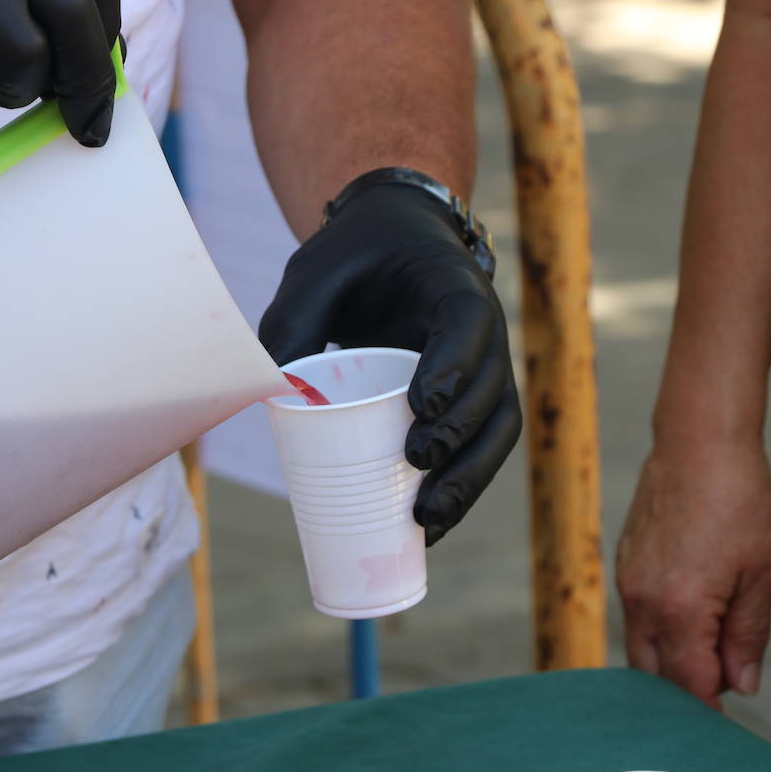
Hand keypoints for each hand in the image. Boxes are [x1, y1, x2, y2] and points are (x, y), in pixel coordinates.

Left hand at [259, 181, 521, 545]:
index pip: (468, 325)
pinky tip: (428, 528)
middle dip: (462, 438)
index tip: (421, 409)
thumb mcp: (314, 273)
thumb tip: (273, 396)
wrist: (387, 243)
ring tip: (426, 521)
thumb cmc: (350, 256)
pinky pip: (480, 448)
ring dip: (470, 480)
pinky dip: (461, 490)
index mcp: (452, 285)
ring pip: (497, 430)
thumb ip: (293, 323)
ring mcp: (484, 369)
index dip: (453, 368)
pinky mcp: (471, 402)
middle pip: (493, 390)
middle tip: (417, 466)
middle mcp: (484, 329)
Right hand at [616, 434, 770, 708]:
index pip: (690, 683)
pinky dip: (659, 629)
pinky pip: (636, 616)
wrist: (697, 443)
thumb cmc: (736, 501)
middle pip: (655, 675)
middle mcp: (643, 601)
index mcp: (680, 608)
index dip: (712, 705)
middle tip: (719, 687)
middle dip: (685, 689)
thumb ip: (748, 635)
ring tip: (709, 651)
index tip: (729, 711)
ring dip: (670, 659)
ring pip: (641, 646)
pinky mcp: (624, 564)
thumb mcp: (761, 573)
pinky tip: (689, 615)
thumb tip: (739, 683)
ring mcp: (628, 582)